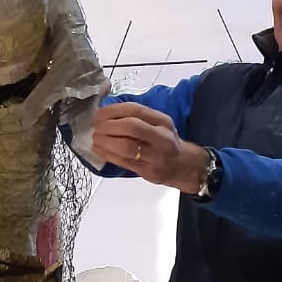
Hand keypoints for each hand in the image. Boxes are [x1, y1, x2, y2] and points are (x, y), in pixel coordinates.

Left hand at [90, 101, 209, 193]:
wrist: (185, 167)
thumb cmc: (168, 142)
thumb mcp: (160, 124)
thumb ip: (139, 117)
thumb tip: (108, 111)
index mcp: (163, 122)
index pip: (136, 110)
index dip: (113, 110)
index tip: (100, 113)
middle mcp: (161, 138)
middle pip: (131, 127)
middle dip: (108, 125)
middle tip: (97, 126)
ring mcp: (155, 156)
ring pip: (125, 147)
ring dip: (105, 141)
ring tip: (96, 138)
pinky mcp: (147, 171)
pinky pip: (123, 162)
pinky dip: (107, 154)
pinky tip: (99, 149)